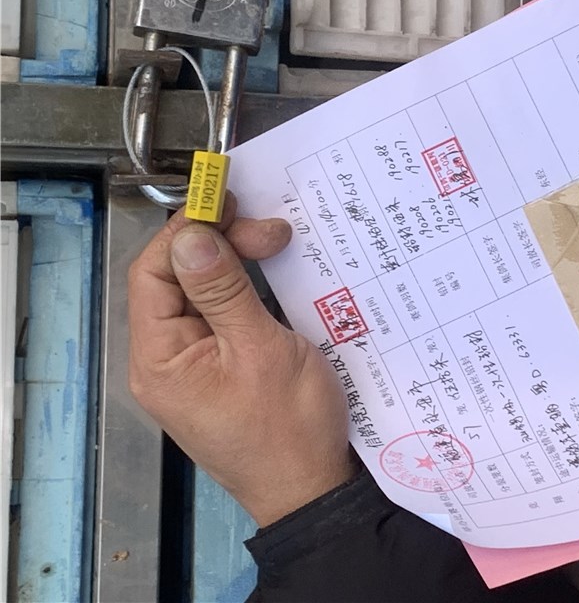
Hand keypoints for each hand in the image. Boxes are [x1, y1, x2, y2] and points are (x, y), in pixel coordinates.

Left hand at [128, 195, 355, 526]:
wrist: (313, 488)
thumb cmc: (289, 429)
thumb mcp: (260, 349)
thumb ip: (223, 290)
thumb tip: (192, 236)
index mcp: (160, 359)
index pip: (154, 272)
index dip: (188, 231)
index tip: (228, 202)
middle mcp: (167, 361)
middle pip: (178, 279)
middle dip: (222, 245)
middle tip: (272, 231)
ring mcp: (194, 367)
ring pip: (203, 295)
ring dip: (237, 264)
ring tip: (278, 245)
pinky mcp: (221, 370)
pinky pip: (223, 317)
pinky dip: (245, 290)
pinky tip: (272, 276)